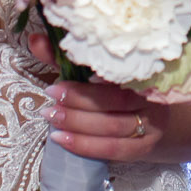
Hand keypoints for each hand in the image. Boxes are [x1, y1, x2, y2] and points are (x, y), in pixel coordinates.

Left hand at [29, 29, 168, 162]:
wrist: (156, 124)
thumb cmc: (118, 92)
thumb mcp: (96, 74)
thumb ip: (67, 58)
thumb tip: (35, 40)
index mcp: (140, 73)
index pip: (114, 75)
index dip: (85, 82)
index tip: (56, 85)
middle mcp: (150, 97)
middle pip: (115, 102)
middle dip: (79, 103)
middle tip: (50, 105)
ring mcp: (150, 125)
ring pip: (113, 127)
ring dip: (79, 125)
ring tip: (53, 120)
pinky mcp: (143, 148)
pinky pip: (114, 149)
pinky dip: (86, 146)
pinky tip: (64, 141)